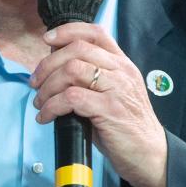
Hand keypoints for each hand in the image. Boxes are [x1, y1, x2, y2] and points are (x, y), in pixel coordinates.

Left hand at [30, 23, 166, 186]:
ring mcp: (117, 89)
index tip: (47, 40)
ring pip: (72, 70)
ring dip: (48, 86)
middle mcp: (121, 71)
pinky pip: (71, 98)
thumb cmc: (126, 127)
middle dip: (48, 65)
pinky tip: (47, 117)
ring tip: (40, 103)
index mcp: (122, 63)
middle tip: (35, 82)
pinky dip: (52, 106)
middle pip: (77, 50)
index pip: (95, 33)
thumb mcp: (112, 94)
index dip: (67, 31)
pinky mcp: (110, 109)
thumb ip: (90, 78)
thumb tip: (54, 70)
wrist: (150, 155)